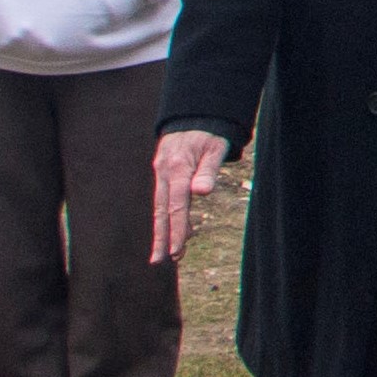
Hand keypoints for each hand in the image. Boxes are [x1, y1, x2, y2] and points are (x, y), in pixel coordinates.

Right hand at [150, 130, 229, 264]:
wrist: (192, 115)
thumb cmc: (209, 132)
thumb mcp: (215, 146)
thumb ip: (208, 169)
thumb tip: (202, 193)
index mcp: (177, 169)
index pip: (177, 205)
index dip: (177, 229)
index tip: (177, 250)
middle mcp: (165, 173)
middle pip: (163, 211)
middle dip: (163, 236)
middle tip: (162, 261)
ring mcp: (161, 174)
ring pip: (161, 207)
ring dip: (163, 230)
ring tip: (166, 255)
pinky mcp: (163, 174)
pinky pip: (165, 199)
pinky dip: (168, 216)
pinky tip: (176, 232)